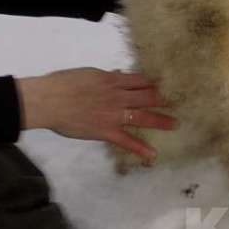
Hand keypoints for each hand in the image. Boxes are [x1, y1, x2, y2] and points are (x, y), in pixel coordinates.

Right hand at [16, 68, 175, 160]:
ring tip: (175, 124)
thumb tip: (118, 75)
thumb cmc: (64, 83)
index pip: (140, 80)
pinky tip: (153, 154)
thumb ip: (106, 76)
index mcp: (113, 80)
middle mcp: (118, 96)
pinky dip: (140, 148)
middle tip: (178, 102)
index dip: (154, 83)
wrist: (50, 100)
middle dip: (163, 99)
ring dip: (161, 120)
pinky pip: (127, 140)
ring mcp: (114, 114)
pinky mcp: (105, 130)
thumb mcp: (88, 73)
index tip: (166, 85)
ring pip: (142, 116)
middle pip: (147, 96)